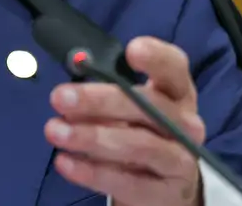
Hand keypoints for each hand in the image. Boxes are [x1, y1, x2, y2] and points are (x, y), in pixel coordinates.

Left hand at [44, 37, 204, 205]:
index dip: (157, 58)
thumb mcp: (130, 109)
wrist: (166, 185)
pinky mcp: (165, 194)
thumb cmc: (141, 132)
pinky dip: (93, 172)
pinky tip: (65, 162)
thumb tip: (70, 88)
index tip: (131, 50)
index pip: (174, 68)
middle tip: (61, 97)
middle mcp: (186, 124)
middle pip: (150, 106)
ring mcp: (180, 160)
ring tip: (55, 131)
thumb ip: (105, 93)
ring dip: (93, 137)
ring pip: (140, 146)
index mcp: (177, 93)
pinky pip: (128, 182)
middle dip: (102, 100)